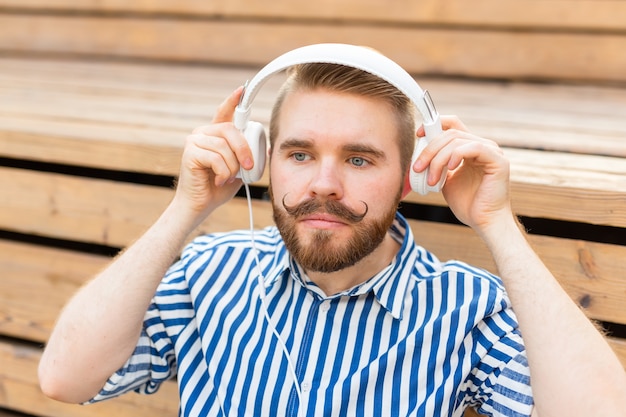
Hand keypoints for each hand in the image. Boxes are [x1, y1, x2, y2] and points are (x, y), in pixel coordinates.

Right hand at [172, 87, 254, 222]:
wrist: (201, 205)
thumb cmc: (219, 187)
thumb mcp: (239, 168)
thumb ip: (247, 156)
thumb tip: (266, 148)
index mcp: (215, 134)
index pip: (224, 112)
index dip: (233, 101)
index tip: (242, 90)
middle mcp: (202, 133)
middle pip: (230, 130)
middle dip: (244, 149)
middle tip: (249, 166)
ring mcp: (194, 142)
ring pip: (224, 146)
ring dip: (233, 166)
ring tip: (229, 177)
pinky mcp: (189, 153)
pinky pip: (216, 158)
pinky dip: (224, 172)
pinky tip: (219, 180)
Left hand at [414, 116, 511, 232]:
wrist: (484, 222)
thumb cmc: (467, 203)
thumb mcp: (445, 179)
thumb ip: (437, 164)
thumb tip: (418, 156)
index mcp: (470, 148)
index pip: (453, 125)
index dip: (435, 125)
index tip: (418, 135)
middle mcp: (482, 146)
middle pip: (450, 133)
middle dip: (429, 150)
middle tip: (417, 168)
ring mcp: (492, 151)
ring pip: (457, 140)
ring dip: (438, 159)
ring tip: (431, 179)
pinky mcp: (498, 160)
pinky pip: (474, 147)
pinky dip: (456, 155)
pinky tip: (450, 169)